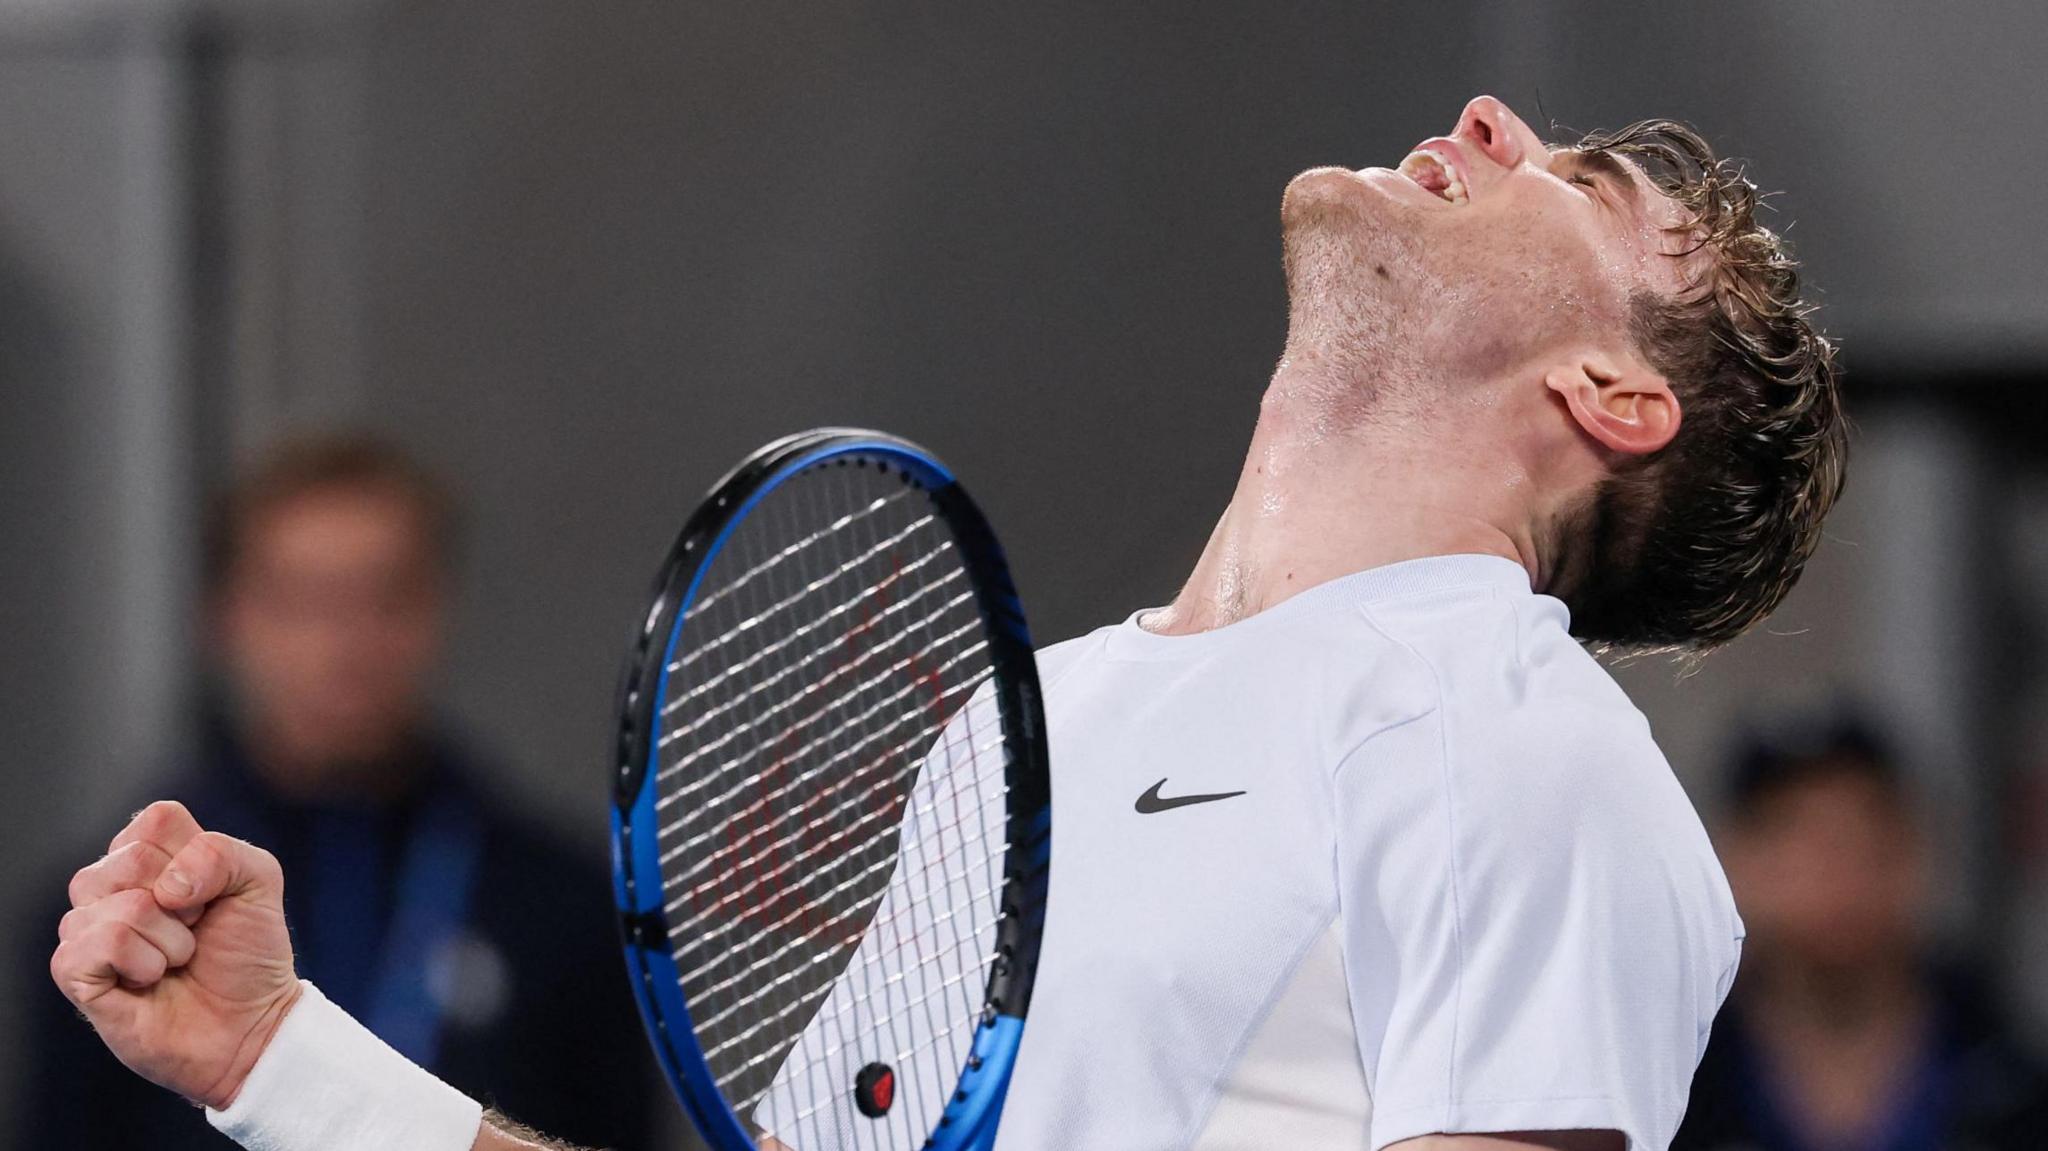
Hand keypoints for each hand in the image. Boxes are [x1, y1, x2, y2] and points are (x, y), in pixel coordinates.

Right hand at [50, 800, 302, 1109]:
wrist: (250, 1024)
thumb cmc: (248, 953)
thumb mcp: (258, 882)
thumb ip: (222, 854)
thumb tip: (166, 886)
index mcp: (151, 856)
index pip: (157, 820)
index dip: (198, 858)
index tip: (212, 896)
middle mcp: (110, 886)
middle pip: (132, 858)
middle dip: (186, 902)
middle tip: (196, 930)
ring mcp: (88, 928)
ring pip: (120, 905)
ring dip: (170, 939)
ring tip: (176, 961)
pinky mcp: (76, 972)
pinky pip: (98, 945)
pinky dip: (142, 964)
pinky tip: (150, 980)